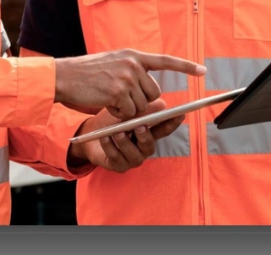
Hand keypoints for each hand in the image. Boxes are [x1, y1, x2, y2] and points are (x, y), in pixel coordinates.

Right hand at [53, 50, 205, 118]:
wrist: (64, 76)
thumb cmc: (85, 74)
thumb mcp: (112, 64)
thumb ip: (132, 72)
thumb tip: (152, 94)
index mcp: (133, 55)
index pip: (165, 60)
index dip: (185, 66)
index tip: (203, 70)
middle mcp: (132, 64)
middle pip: (154, 93)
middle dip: (141, 102)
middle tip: (121, 99)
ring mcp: (126, 77)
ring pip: (141, 106)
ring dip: (127, 109)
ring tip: (109, 99)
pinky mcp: (118, 92)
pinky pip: (129, 113)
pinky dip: (119, 115)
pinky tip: (105, 104)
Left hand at [68, 99, 185, 172]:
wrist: (90, 134)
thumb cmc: (110, 122)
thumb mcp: (125, 113)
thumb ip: (142, 110)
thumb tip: (162, 105)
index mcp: (148, 134)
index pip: (163, 129)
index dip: (172, 123)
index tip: (180, 114)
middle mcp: (143, 148)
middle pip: (149, 145)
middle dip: (145, 136)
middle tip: (139, 126)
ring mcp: (132, 159)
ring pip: (133, 154)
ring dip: (125, 143)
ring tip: (117, 133)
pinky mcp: (119, 167)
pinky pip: (116, 158)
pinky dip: (110, 147)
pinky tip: (104, 138)